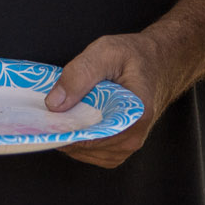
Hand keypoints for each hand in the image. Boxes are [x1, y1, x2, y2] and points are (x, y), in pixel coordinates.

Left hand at [50, 32, 170, 168]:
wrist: (159, 63)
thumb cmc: (135, 56)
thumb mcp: (106, 52)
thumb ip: (80, 74)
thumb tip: (54, 104)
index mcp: (135, 115)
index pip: (92, 136)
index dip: (65, 128)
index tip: (46, 118)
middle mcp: (133, 137)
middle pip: (85, 146)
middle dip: (64, 129)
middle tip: (49, 109)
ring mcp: (127, 147)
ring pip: (84, 152)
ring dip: (69, 133)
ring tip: (63, 110)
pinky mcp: (120, 149)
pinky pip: (91, 152)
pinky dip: (77, 138)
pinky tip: (74, 119)